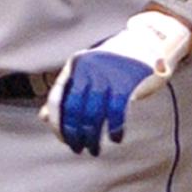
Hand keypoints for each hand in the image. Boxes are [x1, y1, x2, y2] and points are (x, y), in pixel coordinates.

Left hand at [40, 11, 191, 155]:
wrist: (148, 42)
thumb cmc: (114, 64)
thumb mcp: (88, 74)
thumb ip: (67, 94)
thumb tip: (43, 117)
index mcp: (75, 66)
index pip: (56, 97)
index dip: (57, 121)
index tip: (62, 138)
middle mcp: (87, 69)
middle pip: (73, 108)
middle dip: (73, 133)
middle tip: (77, 148)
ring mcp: (107, 75)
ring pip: (92, 114)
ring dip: (92, 136)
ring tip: (94, 149)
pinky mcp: (126, 82)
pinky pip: (116, 112)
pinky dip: (115, 129)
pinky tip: (115, 138)